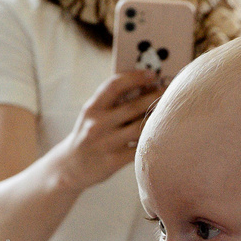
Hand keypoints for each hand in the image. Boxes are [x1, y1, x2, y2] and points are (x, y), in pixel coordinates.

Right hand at [53, 72, 160, 189]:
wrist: (71, 166)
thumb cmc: (89, 135)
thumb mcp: (93, 115)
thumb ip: (113, 102)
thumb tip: (146, 86)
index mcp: (92, 108)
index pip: (114, 85)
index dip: (135, 77)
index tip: (152, 74)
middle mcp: (97, 124)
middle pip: (133, 106)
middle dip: (155, 97)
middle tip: (169, 92)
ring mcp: (105, 143)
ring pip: (139, 128)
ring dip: (157, 119)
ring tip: (168, 113)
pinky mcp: (114, 160)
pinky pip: (139, 148)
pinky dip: (152, 140)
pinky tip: (161, 135)